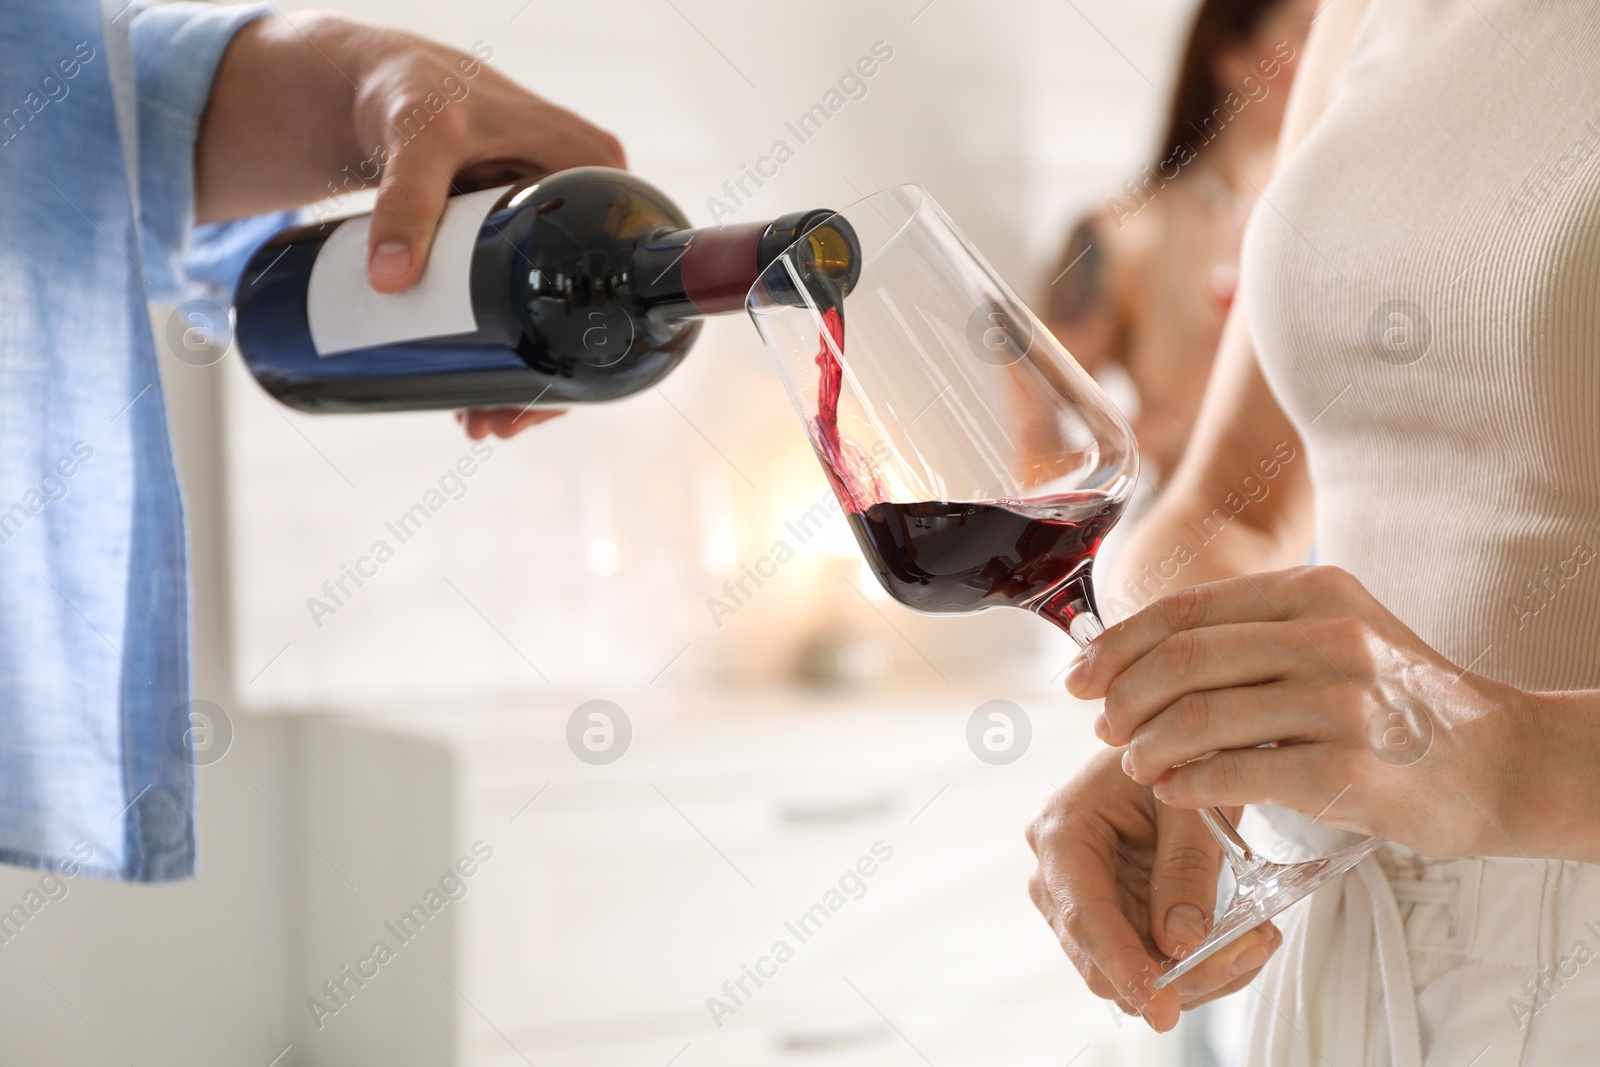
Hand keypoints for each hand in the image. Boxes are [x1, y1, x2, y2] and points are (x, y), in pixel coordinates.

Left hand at [197, 14, 624, 440]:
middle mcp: (582, 201)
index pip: (615, 270)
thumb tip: (389, 282)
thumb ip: (406, 198)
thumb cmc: (410, 93)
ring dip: (524, 381)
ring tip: (477, 424)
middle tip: (493, 425)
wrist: (375, 83)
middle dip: (543, 382)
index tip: (533, 398)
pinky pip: (522, 307)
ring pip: (551, 319)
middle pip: (583, 311)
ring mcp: (549, 227)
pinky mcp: (512, 244)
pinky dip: (506, 352)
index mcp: (594, 169)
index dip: (586, 345)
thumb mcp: (418, 139)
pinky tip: (480, 393)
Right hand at [1026, 747, 1280, 1031]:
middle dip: (1174, 976)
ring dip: (1195, 974)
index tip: (1162, 1009)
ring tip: (1257, 942)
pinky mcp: (1114, 915)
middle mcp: (1058, 876)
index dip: (1123, 966)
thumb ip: (1185, 869)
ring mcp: (1082, 901)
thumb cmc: (1175, 757)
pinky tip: (1241, 940)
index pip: (1085, 917)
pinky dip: (1198, 962)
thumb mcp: (1188, 803)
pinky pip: (1150, 961)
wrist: (1173, 748)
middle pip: (1102, 959)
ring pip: (1129, 972)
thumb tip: (1182, 943)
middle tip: (1246, 956)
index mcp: (1062, 834)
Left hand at [1066, 566, 1527, 856]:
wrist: (1506, 762)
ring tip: (1134, 765)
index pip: (1185, 609)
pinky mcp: (1350, 766)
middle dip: (1122, 697)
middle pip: (1181, 660)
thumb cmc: (1403, 703)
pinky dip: (1189, 784)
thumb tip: (1142, 654)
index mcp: (1312, 591)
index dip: (1118, 644)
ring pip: (1200, 717)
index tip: (1079, 677)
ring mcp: (1341, 699)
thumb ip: (1254, 636)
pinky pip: (1239, 773)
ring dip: (1147, 747)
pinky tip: (1172, 792)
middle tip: (1102, 728)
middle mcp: (1327, 633)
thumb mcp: (1336, 636)